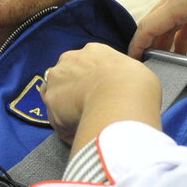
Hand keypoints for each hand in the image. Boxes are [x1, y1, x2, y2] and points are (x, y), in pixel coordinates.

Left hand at [43, 43, 161, 145]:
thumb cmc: (135, 84)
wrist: (121, 97)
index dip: (91, 80)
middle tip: (90, 110)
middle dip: (74, 92)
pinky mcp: (50, 102)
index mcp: (93, 51)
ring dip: (65, 109)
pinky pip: (56, 119)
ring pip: (56, 96)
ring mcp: (56, 79)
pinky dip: (65, 128)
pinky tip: (80, 136)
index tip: (99, 94)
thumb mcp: (137, 72)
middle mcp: (70, 59)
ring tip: (84, 125)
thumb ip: (124, 76)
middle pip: (67, 76)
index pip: (86, 64)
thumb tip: (126, 86)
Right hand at [128, 0, 186, 88]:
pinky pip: (179, 12)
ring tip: (164, 62)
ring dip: (164, 38)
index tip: (131, 63)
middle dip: (149, 45)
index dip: (137, 46)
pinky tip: (182, 47)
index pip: (149, 26)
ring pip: (166, 17)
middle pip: (154, 21)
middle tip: (147, 68)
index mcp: (183, 0)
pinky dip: (177, 29)